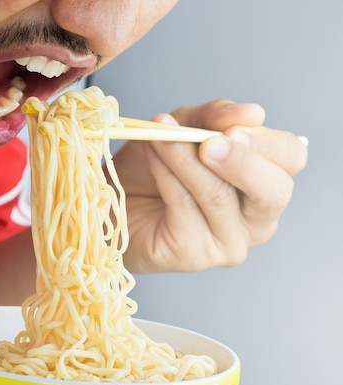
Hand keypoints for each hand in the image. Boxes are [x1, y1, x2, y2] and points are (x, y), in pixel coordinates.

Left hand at [112, 99, 307, 272]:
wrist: (108, 199)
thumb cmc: (151, 167)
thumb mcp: (183, 127)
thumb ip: (214, 118)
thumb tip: (250, 113)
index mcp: (265, 181)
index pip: (291, 158)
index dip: (266, 143)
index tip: (233, 129)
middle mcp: (256, 218)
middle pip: (273, 191)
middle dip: (240, 162)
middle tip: (207, 143)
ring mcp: (228, 242)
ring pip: (218, 196)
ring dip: (185, 160)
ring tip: (160, 136)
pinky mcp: (193, 256)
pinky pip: (183, 208)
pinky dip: (166, 175)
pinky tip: (152, 157)